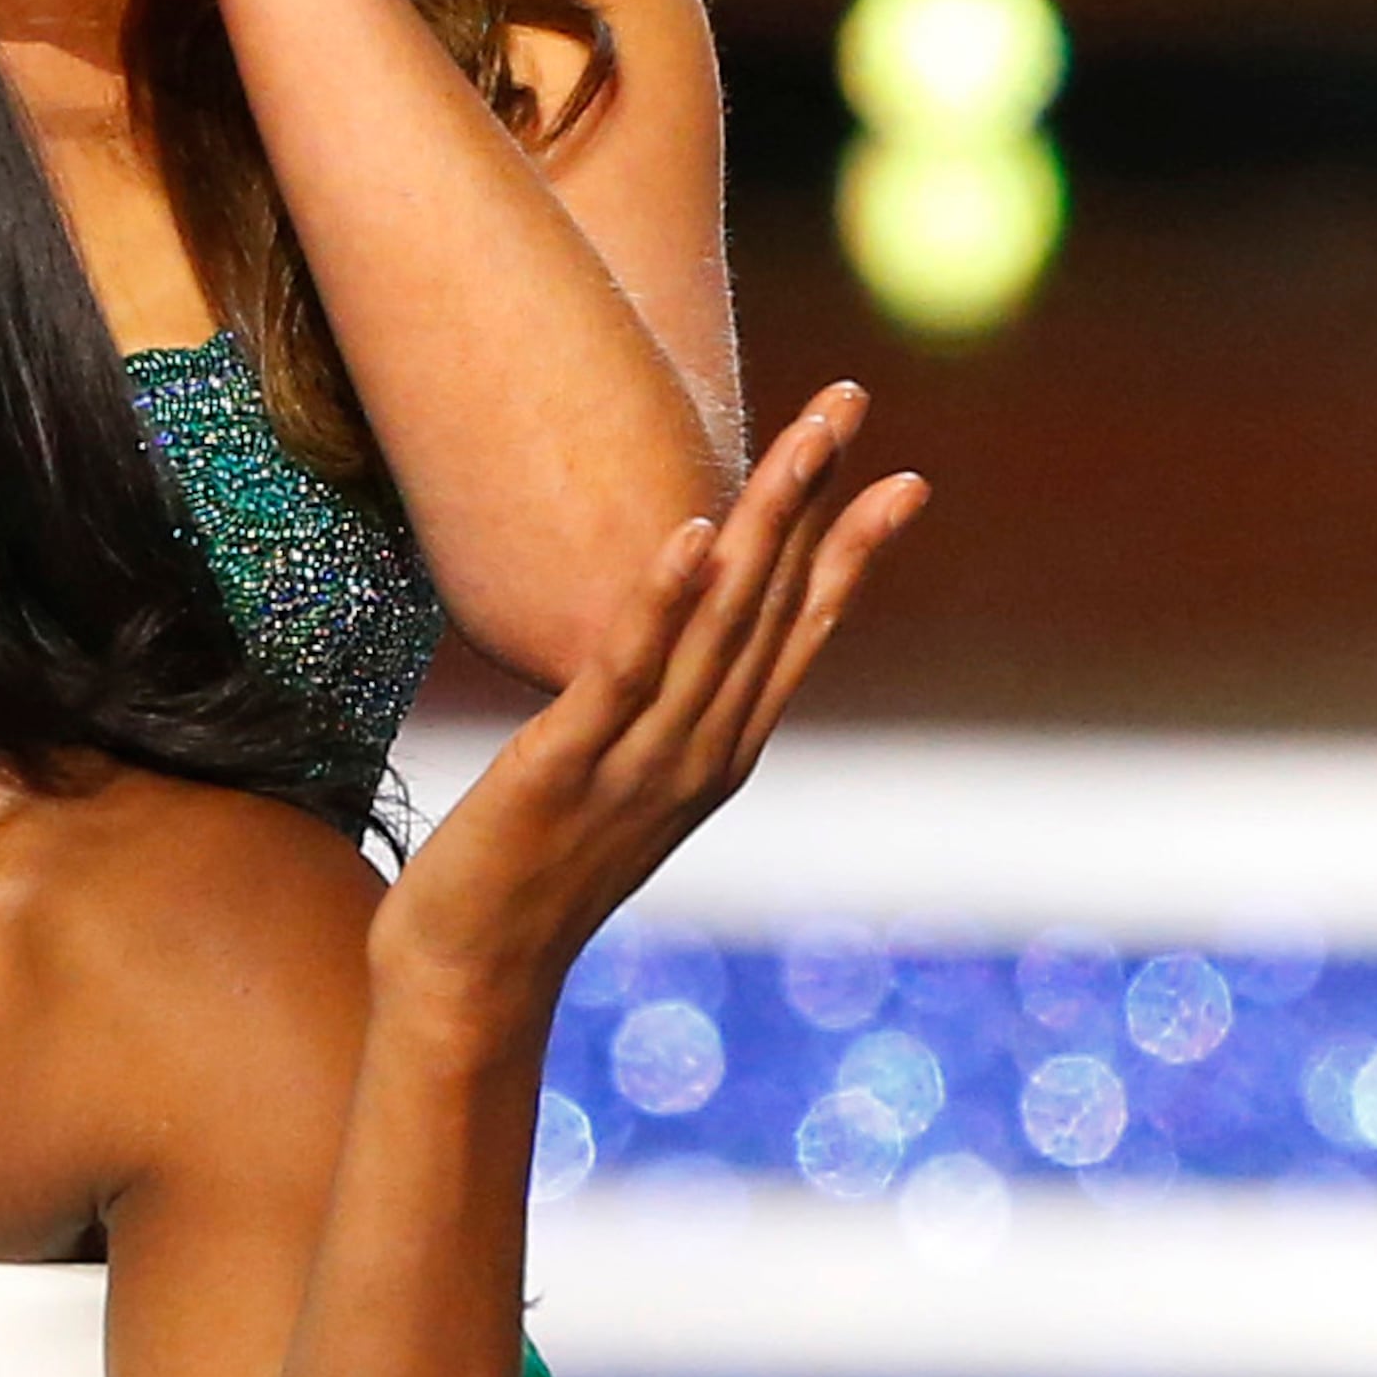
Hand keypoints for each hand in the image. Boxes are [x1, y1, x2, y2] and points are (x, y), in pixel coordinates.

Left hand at [372, 386, 927, 1036]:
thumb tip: (675, 648)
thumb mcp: (617, 782)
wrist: (473, 973)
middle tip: (851, 403)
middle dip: (815, 499)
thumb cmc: (534, 871)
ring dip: (762, 524)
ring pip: (719, 624)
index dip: (850, 551)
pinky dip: (662, 599)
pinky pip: (624, 670)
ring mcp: (641, 760)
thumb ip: (658, 717)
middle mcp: (701, 751)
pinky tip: (692, 534)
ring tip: (801, 441)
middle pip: (773, 605)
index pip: (799, 631)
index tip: (902, 476)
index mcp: (719, 751)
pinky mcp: (565, 767)